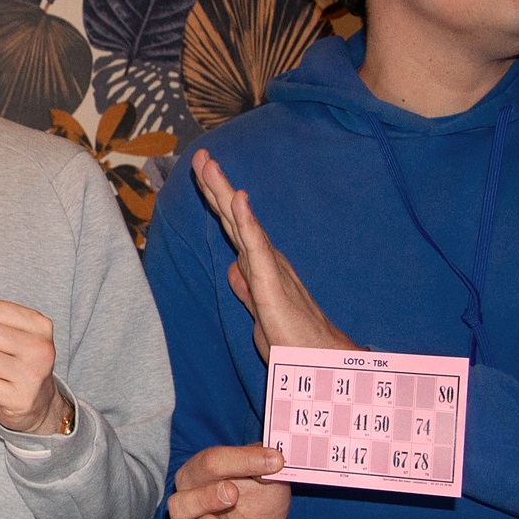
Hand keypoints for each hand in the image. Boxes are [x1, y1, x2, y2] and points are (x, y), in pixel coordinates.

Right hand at [165, 443, 289, 518]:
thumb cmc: (256, 500)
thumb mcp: (266, 475)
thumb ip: (266, 463)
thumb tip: (274, 458)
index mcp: (199, 479)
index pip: (208, 464)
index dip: (239, 460)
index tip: (273, 461)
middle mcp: (190, 510)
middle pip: (179, 504)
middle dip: (202, 499)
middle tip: (231, 493)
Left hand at [191, 150, 354, 361]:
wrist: (319, 363)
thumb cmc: (293, 341)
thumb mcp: (260, 311)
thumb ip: (247, 289)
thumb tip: (235, 270)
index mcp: (259, 266)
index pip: (233, 227)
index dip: (217, 200)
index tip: (202, 172)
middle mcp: (265, 261)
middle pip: (234, 217)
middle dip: (215, 186)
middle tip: (200, 155)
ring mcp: (269, 269)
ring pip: (241, 224)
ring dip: (225, 193)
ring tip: (210, 165)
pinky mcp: (272, 283)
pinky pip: (257, 247)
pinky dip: (246, 221)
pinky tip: (237, 198)